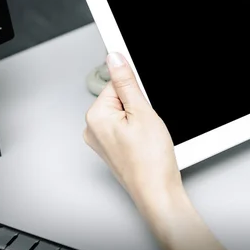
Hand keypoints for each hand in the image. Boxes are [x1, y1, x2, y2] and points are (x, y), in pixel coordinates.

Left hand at [84, 52, 180, 199]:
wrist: (157, 191)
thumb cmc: (149, 160)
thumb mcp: (142, 112)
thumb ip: (126, 82)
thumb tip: (115, 57)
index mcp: (95, 116)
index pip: (116, 84)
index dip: (136, 92)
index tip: (145, 105)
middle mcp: (93, 128)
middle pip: (120, 98)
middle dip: (138, 106)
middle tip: (148, 124)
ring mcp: (101, 141)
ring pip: (124, 114)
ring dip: (139, 119)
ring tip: (147, 137)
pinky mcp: (112, 149)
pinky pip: (125, 128)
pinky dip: (137, 131)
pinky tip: (146, 143)